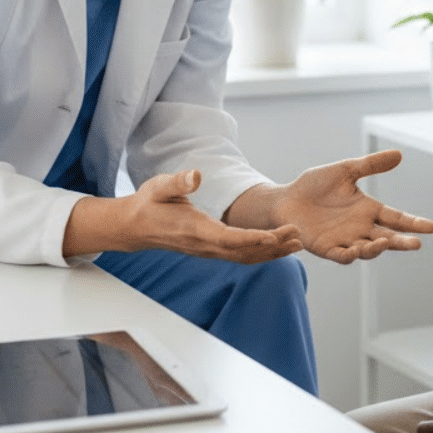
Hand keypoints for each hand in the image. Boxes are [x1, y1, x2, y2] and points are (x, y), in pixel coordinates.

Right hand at [121, 171, 302, 263]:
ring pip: (244, 257)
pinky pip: (240, 256)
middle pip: (243, 251)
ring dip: (271, 253)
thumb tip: (196, 175)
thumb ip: (178, 182)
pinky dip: (261, 253)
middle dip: (272, 246)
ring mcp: (208, 251)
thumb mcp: (159, 186)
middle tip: (298, 236)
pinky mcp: (211, 250)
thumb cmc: (149, 203)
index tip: (274, 236)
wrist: (135, 226)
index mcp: (194, 229)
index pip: (227, 238)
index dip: (252, 238)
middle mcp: (204, 244)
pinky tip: (279, 247)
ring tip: (297, 244)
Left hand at [266, 150, 432, 263]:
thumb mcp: (345, 171)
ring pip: (367, 249)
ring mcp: (345, 240)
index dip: (413, 223)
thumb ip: (370, 165)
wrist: (286, 199)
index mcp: (368, 210)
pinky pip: (341, 255)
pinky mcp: (326, 248)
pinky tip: (355, 251)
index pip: (396, 218)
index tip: (432, 227)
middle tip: (416, 243)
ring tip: (384, 241)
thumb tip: (399, 155)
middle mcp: (361, 228)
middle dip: (402, 242)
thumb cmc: (315, 185)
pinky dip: (349, 255)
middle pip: (388, 238)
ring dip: (376, 248)